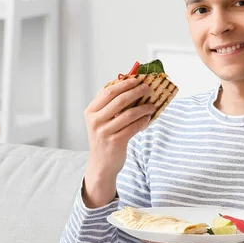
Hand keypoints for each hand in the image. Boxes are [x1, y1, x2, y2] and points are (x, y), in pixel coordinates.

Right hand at [82, 78, 155, 207]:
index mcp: (91, 111)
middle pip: (119, 100)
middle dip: (136, 92)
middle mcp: (95, 121)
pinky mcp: (115, 142)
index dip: (124, 83)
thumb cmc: (104, 138)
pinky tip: (148, 117)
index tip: (137, 79)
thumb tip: (132, 87)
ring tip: (152, 105)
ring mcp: (104, 132)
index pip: (108, 91)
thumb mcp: (101, 120)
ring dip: (143, 107)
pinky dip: (143, 120)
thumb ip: (111, 105)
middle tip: (148, 88)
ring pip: (129, 114)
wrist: (102, 164)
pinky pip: (134, 127)